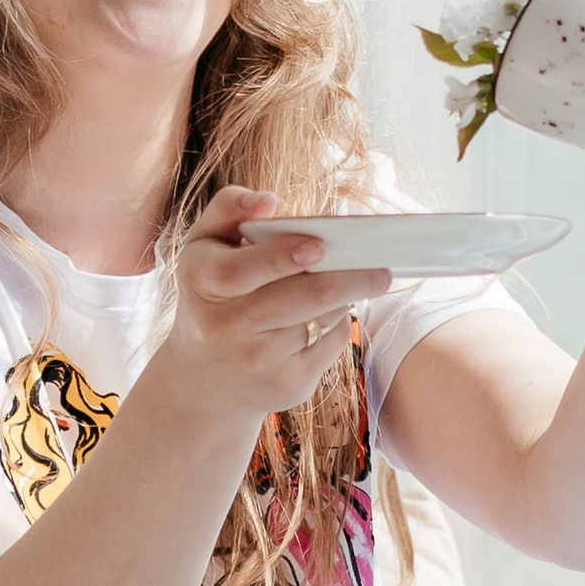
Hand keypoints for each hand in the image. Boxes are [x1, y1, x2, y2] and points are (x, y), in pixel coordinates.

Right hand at [166, 192, 391, 427]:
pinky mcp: (287, 385)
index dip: (280, 258)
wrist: (204, 379)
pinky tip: (331, 314)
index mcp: (201, 282)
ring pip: (326, 316)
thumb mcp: (204, 246)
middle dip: (353, 278)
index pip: (238, 272)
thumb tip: (268, 200)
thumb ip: (229, 209)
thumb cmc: (211, 294)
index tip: (317, 246)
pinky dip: (340, 323)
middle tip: (383, 269)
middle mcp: (224, 327)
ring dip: (347, 295)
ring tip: (355, 280)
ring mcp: (257, 360)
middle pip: (304, 297)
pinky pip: (334, 344)